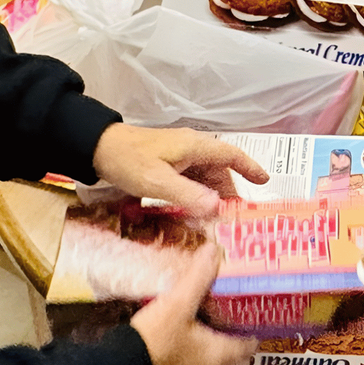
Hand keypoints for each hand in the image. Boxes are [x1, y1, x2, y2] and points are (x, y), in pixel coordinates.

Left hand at [92, 123, 269, 215]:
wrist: (99, 148)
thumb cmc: (128, 160)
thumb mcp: (158, 182)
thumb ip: (188, 195)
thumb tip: (218, 208)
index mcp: (195, 146)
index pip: (232, 155)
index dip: (250, 167)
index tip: (264, 181)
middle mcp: (191, 147)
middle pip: (221, 169)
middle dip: (230, 191)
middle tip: (235, 216)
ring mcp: (180, 154)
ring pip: (206, 175)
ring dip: (213, 194)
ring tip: (215, 218)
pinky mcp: (168, 161)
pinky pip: (192, 177)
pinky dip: (198, 193)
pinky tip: (194, 209)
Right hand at [126, 234, 255, 364]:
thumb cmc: (154, 340)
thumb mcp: (177, 303)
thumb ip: (198, 277)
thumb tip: (214, 250)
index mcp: (218, 356)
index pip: (248, 345)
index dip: (254, 328)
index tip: (256, 309)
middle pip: (230, 352)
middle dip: (232, 330)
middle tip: (233, 306)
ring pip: (208, 357)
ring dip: (210, 339)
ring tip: (208, 312)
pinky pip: (189, 361)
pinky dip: (191, 346)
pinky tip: (181, 328)